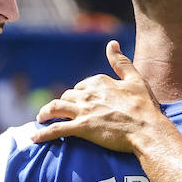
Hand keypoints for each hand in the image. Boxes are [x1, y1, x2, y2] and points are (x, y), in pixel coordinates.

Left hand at [32, 40, 163, 151]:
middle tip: (59, 113)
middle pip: (68, 96)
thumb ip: (121, 62)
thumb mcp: (136, 80)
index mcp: (100, 81)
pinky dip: (43, 134)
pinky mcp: (81, 128)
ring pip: (55, 108)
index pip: (83, 85)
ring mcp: (84, 111)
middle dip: (63, 104)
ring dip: (45, 113)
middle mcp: (89, 93)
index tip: (82, 103)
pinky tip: (35, 138)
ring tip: (40, 119)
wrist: (147, 130)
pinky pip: (56, 129)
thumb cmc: (145, 107)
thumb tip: (112, 44)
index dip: (81, 94)